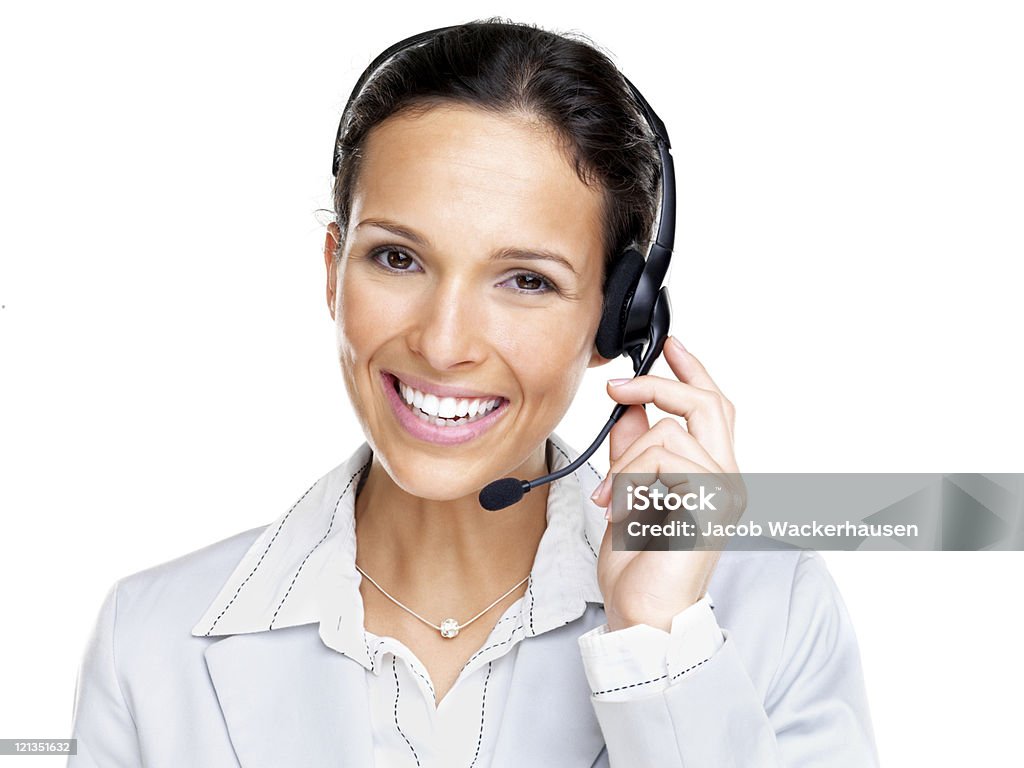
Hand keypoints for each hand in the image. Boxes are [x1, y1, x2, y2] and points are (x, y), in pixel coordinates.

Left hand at [590, 336, 743, 631]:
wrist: (644, 615)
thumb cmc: (639, 568)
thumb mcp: (628, 496)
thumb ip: (633, 452)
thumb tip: (628, 410)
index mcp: (713, 475)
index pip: (714, 408)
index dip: (693, 372)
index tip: (669, 346)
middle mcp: (726, 480)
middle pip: (709, 404)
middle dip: (660, 385)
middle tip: (619, 387)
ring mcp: (722, 493)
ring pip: (670, 434)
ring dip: (627, 460)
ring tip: (611, 498)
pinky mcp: (706, 505)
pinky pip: (663, 461)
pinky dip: (630, 478)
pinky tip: (621, 509)